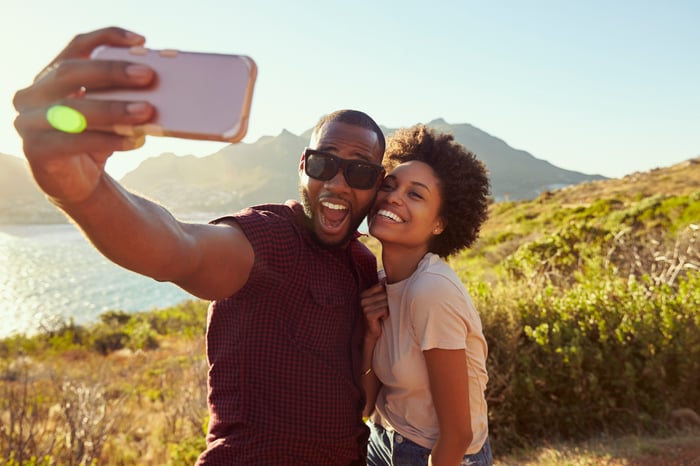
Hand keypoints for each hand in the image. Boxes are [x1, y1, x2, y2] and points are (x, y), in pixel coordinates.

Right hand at [13, 27, 155, 203]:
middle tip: (147, 75)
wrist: (76, 183)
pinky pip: (74, 141)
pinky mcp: (36, 150)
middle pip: (70, 73)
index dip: (106, 37)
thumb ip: (121, 96)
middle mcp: (33, 94)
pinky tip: (135, 141)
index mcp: (50, 75)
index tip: (140, 41)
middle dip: (111, 72)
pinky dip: (108, 140)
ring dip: (113, 109)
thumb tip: (160, 84)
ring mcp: (28, 122)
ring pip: (72, 109)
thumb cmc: (95, 139)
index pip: (77, 46)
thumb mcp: (108, 114)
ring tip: (146, 110)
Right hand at [361, 280, 388, 339]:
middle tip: (382, 310)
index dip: (386, 294)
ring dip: (387, 309)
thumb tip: (385, 278)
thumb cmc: (378, 314)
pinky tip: (381, 319)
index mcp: (364, 294)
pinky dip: (386, 315)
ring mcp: (364, 307)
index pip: (381, 286)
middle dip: (387, 302)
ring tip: (381, 315)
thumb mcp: (379, 300)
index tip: (381, 302)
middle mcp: (362, 299)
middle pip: (384, 294)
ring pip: (385, 302)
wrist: (372, 331)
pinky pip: (384, 310)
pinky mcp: (368, 315)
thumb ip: (381, 289)